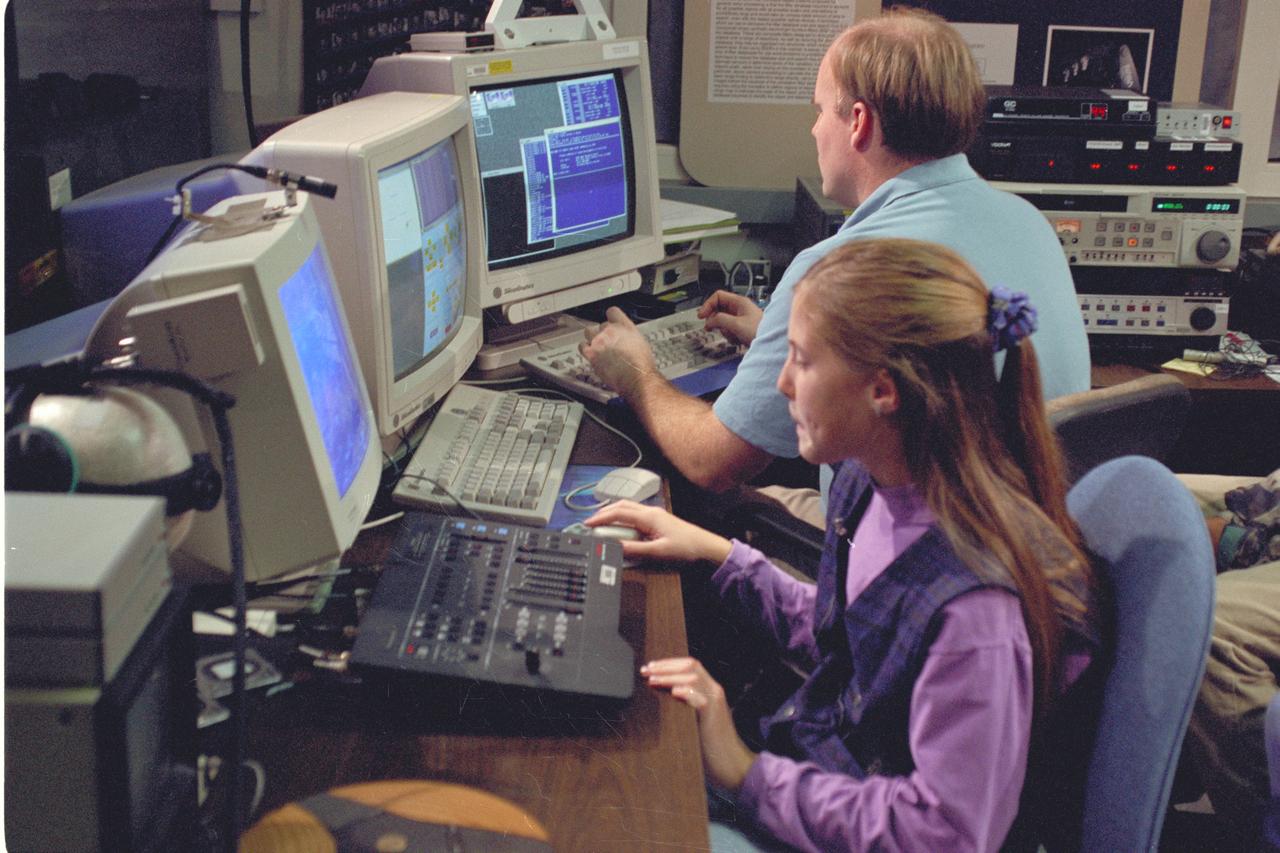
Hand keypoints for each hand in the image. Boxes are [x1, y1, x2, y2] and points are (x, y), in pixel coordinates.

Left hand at [579, 306, 658, 397]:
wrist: (636, 377)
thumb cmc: (641, 364)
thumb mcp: (641, 344)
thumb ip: (630, 337)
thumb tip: (626, 339)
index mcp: (625, 326)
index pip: (613, 312)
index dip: (612, 318)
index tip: (612, 322)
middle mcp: (611, 331)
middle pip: (601, 325)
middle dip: (604, 333)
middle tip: (609, 342)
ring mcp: (599, 341)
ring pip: (589, 332)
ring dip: (592, 338)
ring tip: (598, 346)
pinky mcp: (591, 354)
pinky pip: (582, 346)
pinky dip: (585, 348)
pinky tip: (590, 353)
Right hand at [586, 500, 731, 564]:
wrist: (705, 545)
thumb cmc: (686, 547)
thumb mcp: (658, 552)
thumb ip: (635, 549)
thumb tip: (616, 548)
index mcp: (648, 517)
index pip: (618, 513)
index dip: (600, 518)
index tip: (588, 524)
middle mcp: (650, 512)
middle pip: (621, 506)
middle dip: (603, 513)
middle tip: (590, 523)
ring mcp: (654, 514)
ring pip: (627, 508)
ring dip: (613, 513)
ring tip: (601, 523)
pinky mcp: (657, 519)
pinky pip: (635, 513)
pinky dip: (622, 517)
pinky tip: (620, 525)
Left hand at [642, 657, 756, 792]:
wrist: (732, 765)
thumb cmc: (710, 745)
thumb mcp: (696, 718)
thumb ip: (684, 705)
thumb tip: (659, 697)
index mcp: (710, 689)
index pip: (690, 665)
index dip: (669, 663)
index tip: (650, 667)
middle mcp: (714, 691)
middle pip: (690, 666)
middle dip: (665, 665)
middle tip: (645, 671)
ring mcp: (715, 702)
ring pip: (693, 678)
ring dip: (669, 676)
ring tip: (652, 680)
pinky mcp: (713, 716)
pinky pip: (700, 699)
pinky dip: (686, 693)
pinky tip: (673, 693)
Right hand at [698, 290, 763, 346]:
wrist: (771, 343)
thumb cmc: (760, 331)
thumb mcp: (736, 324)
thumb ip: (720, 319)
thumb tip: (709, 321)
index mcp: (739, 302)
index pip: (717, 296)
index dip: (708, 305)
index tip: (701, 315)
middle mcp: (739, 308)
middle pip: (718, 309)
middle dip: (715, 320)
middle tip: (710, 327)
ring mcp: (740, 318)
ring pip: (722, 321)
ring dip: (724, 330)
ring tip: (732, 334)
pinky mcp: (741, 328)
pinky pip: (728, 329)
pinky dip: (729, 335)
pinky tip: (737, 339)